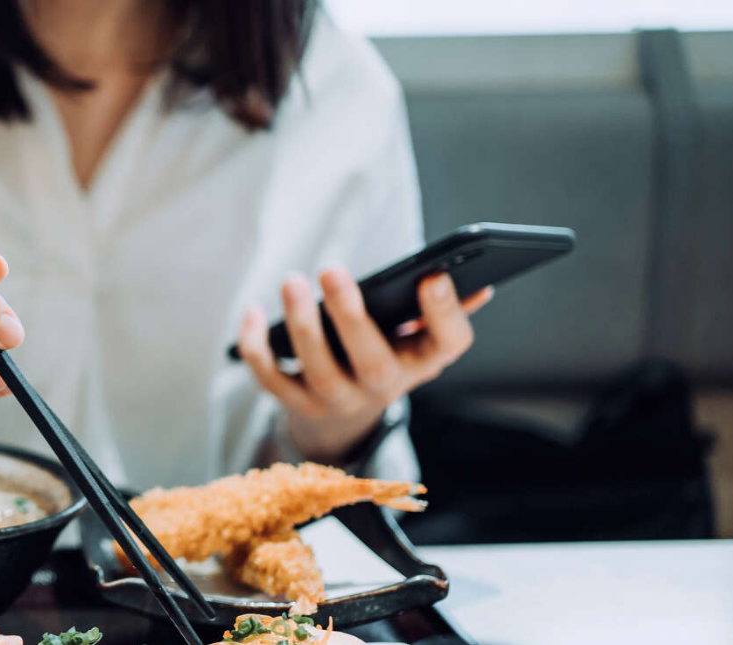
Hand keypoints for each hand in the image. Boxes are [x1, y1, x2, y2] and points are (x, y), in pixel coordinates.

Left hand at [236, 267, 492, 461]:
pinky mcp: (296, 404)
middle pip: (373, 362)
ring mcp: (338, 401)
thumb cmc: (385, 355)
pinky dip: (256, 347)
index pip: (447, 345)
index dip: (444, 314)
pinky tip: (252, 312)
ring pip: (319, 372)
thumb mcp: (418, 339)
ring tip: (292, 282)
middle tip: (331, 269)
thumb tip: (479, 284)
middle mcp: (383, 389)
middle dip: (351, 316)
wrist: (344, 415)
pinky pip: (272, 380)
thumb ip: (441, 312)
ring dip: (301, 326)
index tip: (432, 276)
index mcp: (421, 363)